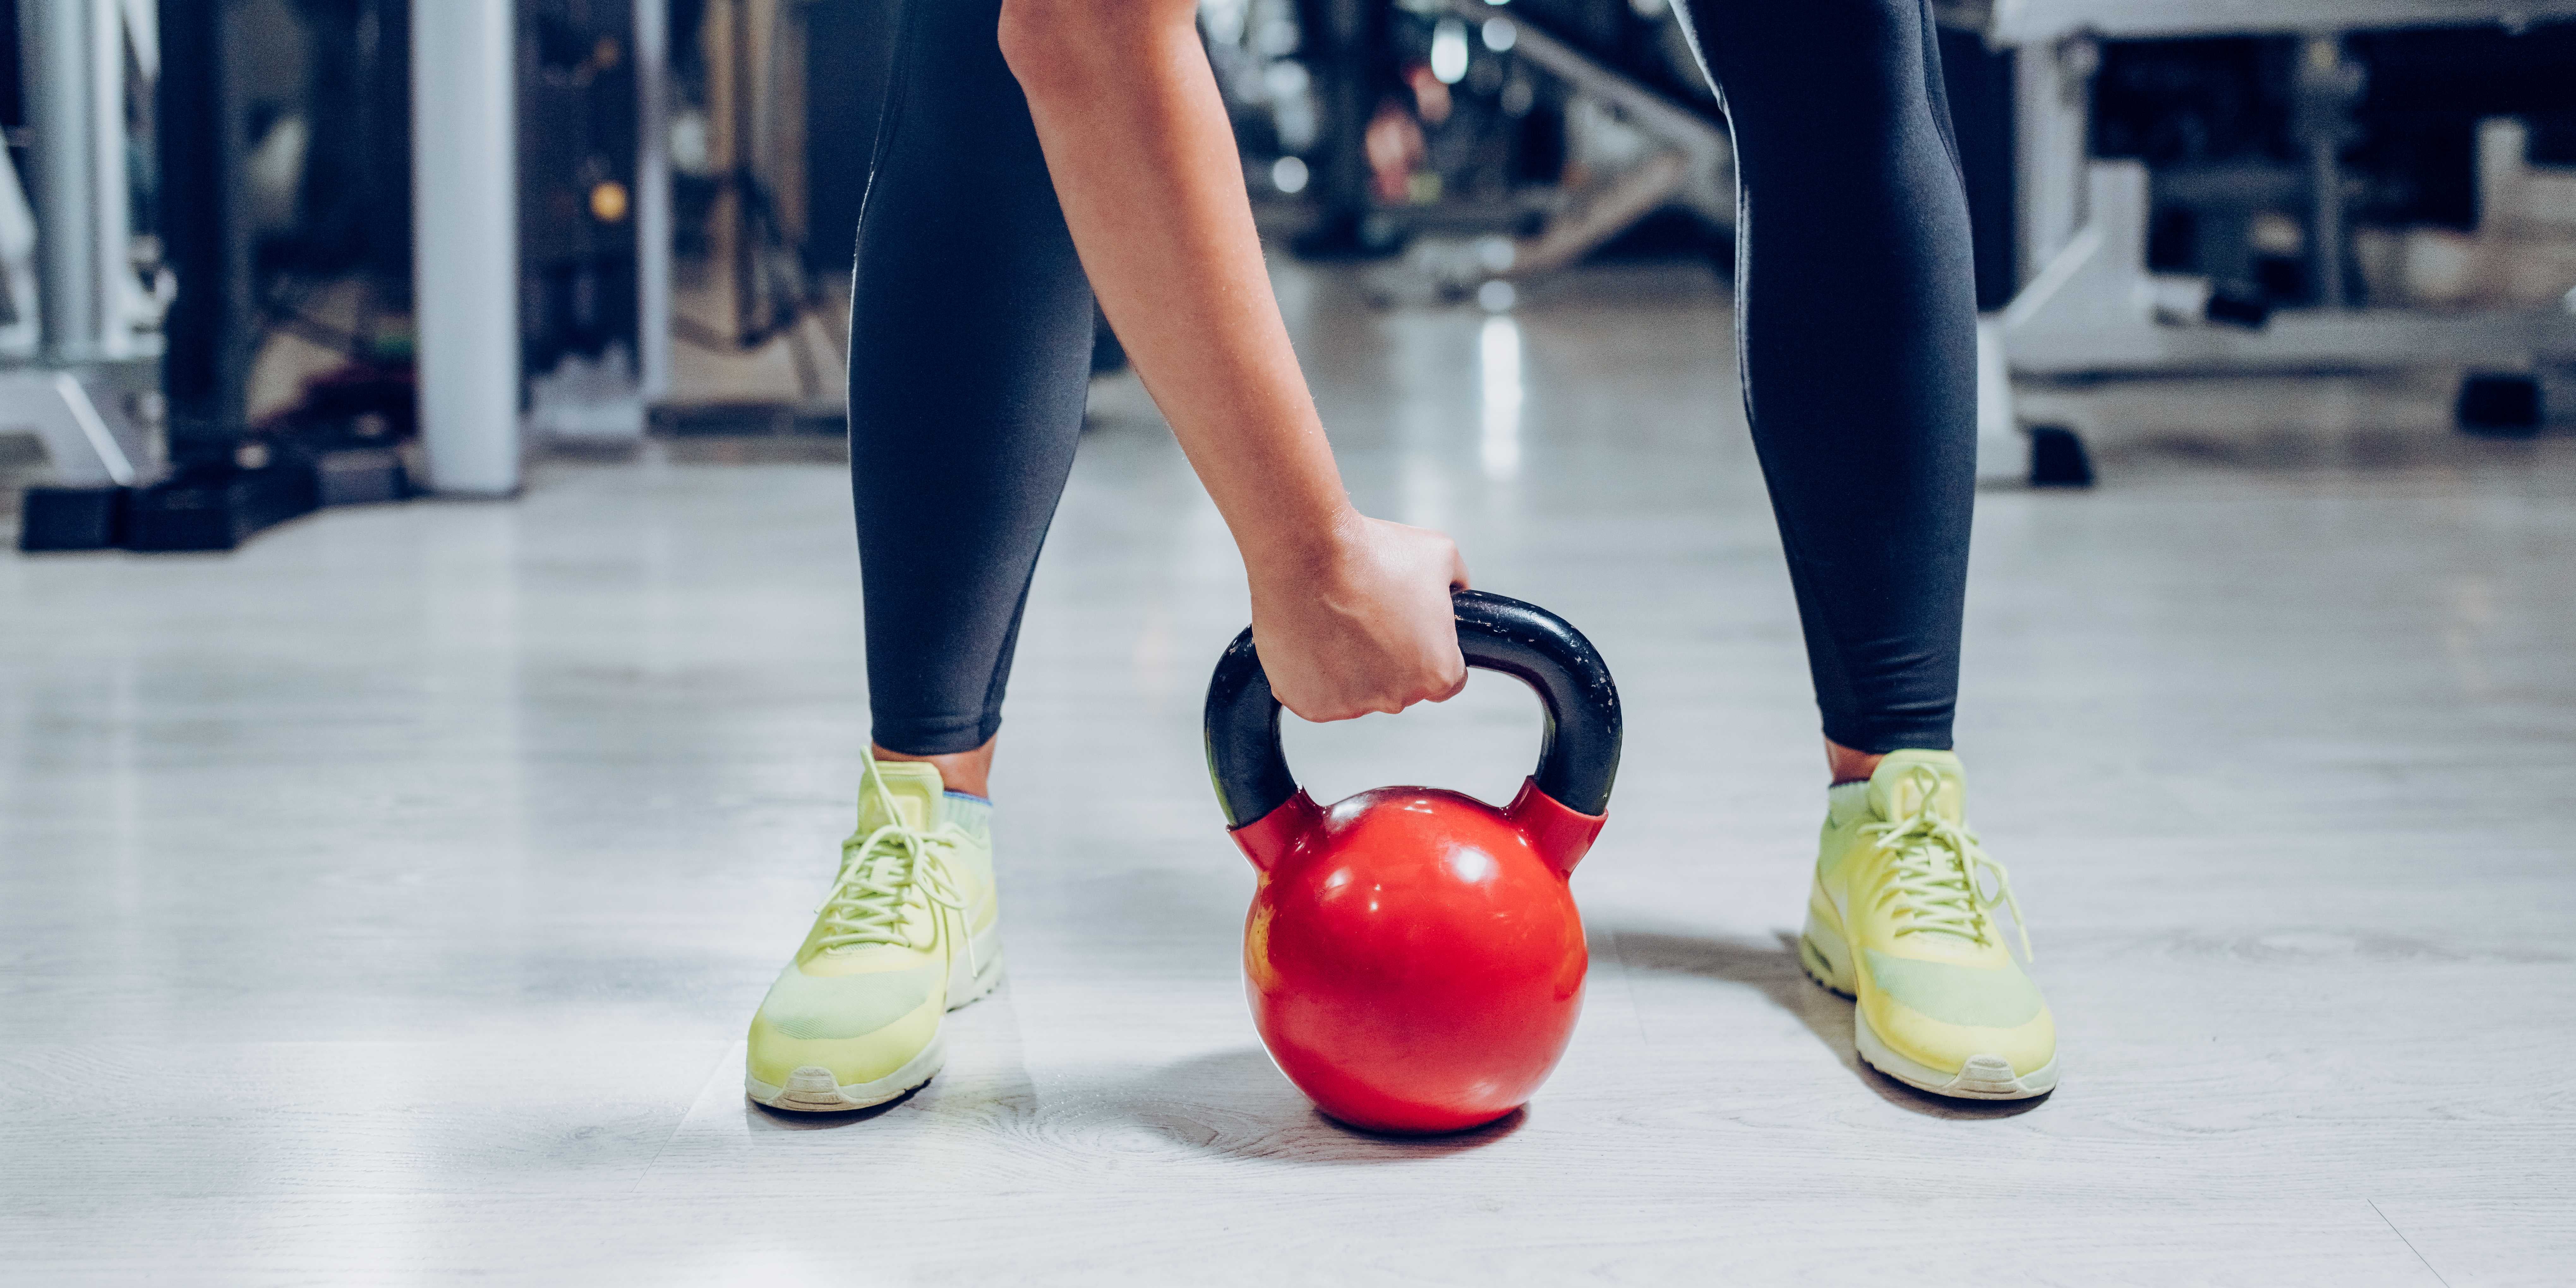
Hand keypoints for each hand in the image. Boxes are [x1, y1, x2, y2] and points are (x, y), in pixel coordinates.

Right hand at [1248, 512, 1469, 721]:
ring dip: (1350, 666)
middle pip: (1400, 687)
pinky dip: (1314, 673)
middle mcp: (1397, 697)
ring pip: (1357, 692)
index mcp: (1437, 671)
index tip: (1410, 635)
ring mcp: (1351, 705)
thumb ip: (1457, 585)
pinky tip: (1313, 637)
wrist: (1306, 552)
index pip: (1446, 679)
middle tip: (1367, 618)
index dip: (1429, 653)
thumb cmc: (1370, 554)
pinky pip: (1318, 695)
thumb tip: (1454, 594)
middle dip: (1388, 659)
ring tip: (1335, 622)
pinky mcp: (1310, 705)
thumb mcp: (1441, 556)